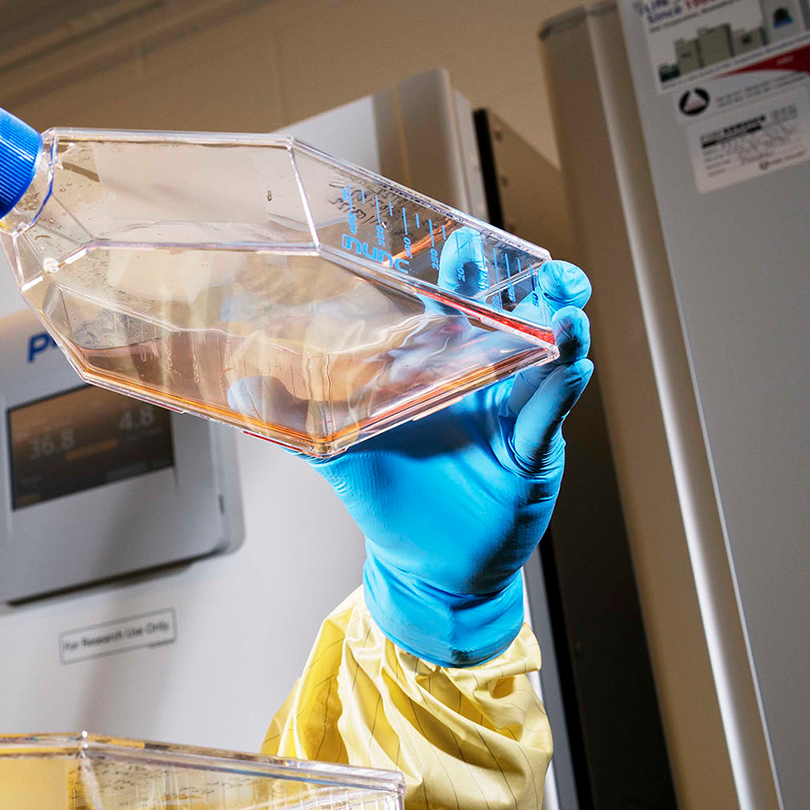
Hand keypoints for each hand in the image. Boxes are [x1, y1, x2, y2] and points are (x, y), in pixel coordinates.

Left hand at [310, 254, 593, 664]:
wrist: (426, 566)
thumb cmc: (390, 499)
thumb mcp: (338, 452)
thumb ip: (293, 418)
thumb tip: (238, 390)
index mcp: (437, 372)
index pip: (453, 312)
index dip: (463, 277)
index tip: (466, 243)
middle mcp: (479, 384)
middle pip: (512, 324)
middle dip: (530, 291)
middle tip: (537, 265)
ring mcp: (509, 415)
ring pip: (543, 362)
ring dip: (557, 334)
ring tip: (563, 313)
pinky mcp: (530, 452)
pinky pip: (549, 416)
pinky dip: (561, 388)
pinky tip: (571, 365)